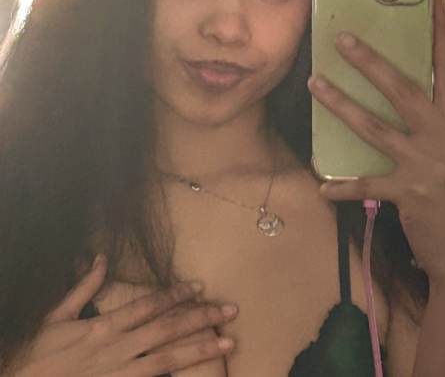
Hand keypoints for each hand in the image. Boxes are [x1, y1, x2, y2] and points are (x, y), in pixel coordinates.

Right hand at [8, 256, 236, 376]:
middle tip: (230, 310)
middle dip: (201, 318)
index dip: (176, 294)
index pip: (148, 305)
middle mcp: (117, 349)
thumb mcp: (54, 318)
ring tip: (228, 343)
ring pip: (169, 359)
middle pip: (167, 329)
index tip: (200, 287)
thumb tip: (102, 257)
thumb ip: (83, 288)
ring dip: (201, 350)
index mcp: (104, 327)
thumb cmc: (36, 358)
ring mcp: (120, 374)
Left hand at [308, 0, 444, 297]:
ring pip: (375, 127)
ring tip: (315, 84)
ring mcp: (427, 165)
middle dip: (371, 62)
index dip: (442, 35)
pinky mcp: (409, 194)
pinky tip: (321, 184)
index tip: (435, 1)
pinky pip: (365, 184)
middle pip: (403, 90)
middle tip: (342, 39)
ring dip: (340, 104)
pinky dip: (341, 184)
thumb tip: (408, 102)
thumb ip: (438, 126)